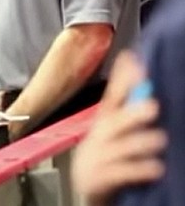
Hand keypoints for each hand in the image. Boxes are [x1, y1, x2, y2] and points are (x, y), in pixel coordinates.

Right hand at [72, 51, 165, 204]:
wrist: (85, 183)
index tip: (133, 60)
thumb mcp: (113, 129)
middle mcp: (99, 137)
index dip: (122, 79)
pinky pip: (120, 173)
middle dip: (132, 114)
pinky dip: (139, 170)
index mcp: (104, 121)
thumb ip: (127, 105)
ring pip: (118, 148)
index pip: (112, 96)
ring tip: (159, 139)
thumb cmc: (107, 152)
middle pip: (113, 122)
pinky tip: (155, 168)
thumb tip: (137, 68)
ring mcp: (97, 157)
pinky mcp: (98, 179)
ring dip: (139, 143)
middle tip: (152, 106)